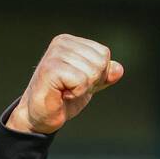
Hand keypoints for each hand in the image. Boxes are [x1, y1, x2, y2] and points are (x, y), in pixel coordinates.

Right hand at [6, 34, 123, 133]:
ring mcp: (54, 54)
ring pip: (92, 72)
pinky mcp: (50, 69)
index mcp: (71, 42)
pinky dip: (76, 93)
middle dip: (92, 82)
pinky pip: (81, 81)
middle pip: (100, 62)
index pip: (104, 53)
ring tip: (66, 90)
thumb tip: (118, 69)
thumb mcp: (90, 85)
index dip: (98, 74)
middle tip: (72, 89)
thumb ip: (105, 75)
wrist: (40, 116)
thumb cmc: (62, 99)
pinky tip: (62, 94)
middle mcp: (61, 43)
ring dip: (82, 89)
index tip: (80, 83)